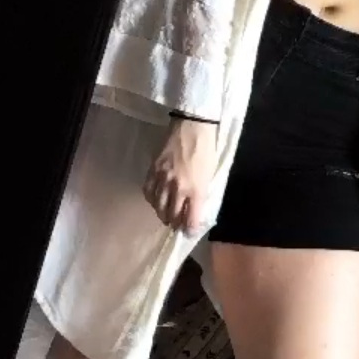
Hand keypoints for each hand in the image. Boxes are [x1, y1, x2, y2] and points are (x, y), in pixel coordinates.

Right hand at [143, 118, 217, 234]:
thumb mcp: (210, 175)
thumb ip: (201, 194)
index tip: (188, 231)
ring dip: (162, 214)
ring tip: (166, 215)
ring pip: (158, 207)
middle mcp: (178, 188)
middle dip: (175, 224)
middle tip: (176, 225)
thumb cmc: (206, 150)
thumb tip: (195, 209)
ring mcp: (163, 179)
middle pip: (172, 216)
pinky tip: (156, 201)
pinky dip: (152, 200)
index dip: (189, 229)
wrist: (192, 126)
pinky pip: (148, 192)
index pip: (190, 220)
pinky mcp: (152, 170)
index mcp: (196, 190)